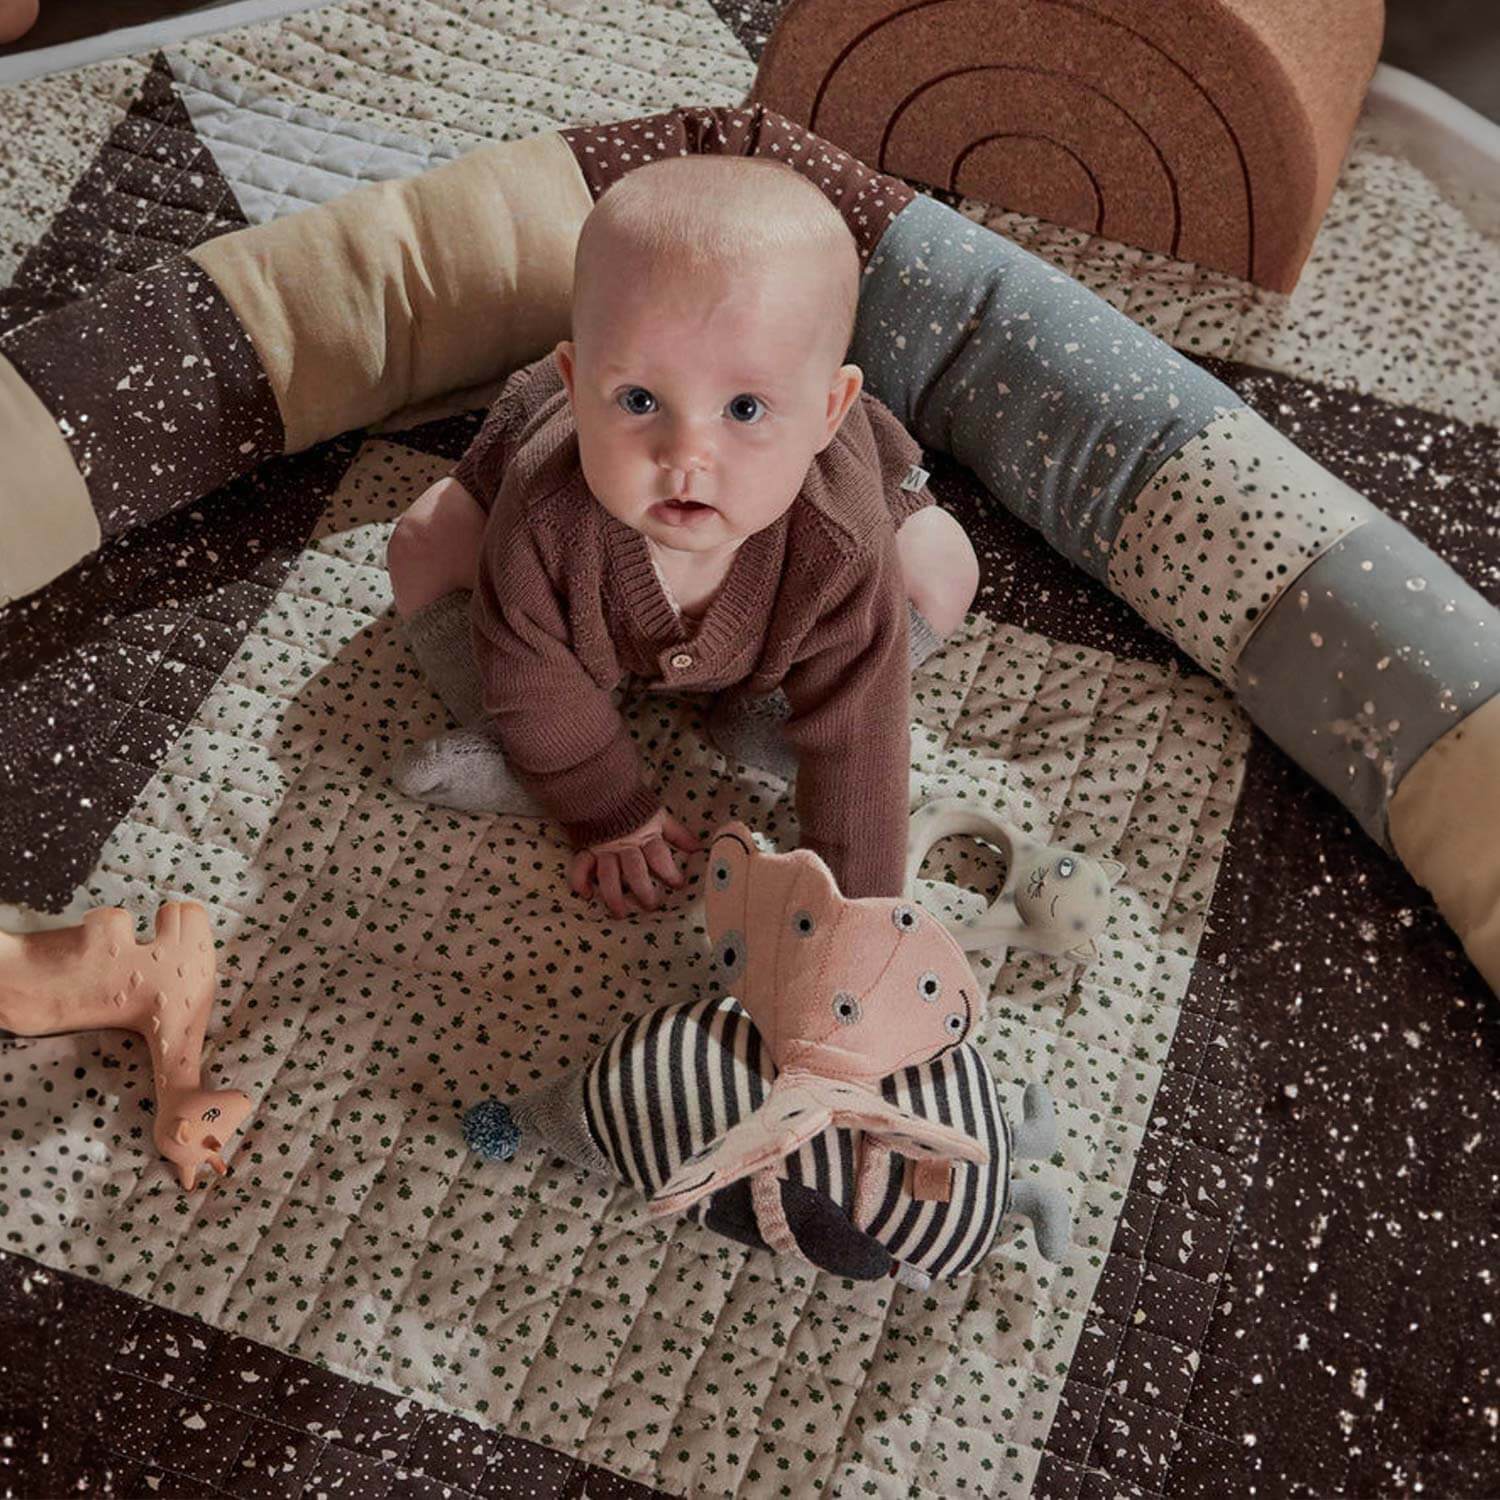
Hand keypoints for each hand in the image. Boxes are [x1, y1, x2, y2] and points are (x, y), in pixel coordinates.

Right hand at [570, 809, 700, 917]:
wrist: (602, 788)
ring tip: (620, 914)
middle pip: (635, 872)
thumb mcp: (659, 816)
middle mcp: (625, 845)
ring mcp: (604, 848)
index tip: (679, 885)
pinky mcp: (586, 848)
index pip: (659, 857)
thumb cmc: (634, 806)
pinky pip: (580, 866)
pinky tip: (586, 894)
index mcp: (645, 836)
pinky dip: (580, 881)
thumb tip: (698, 847)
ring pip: (608, 876)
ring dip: (614, 896)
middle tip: (651, 906)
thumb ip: (677, 833)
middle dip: (644, 891)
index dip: (670, 872)